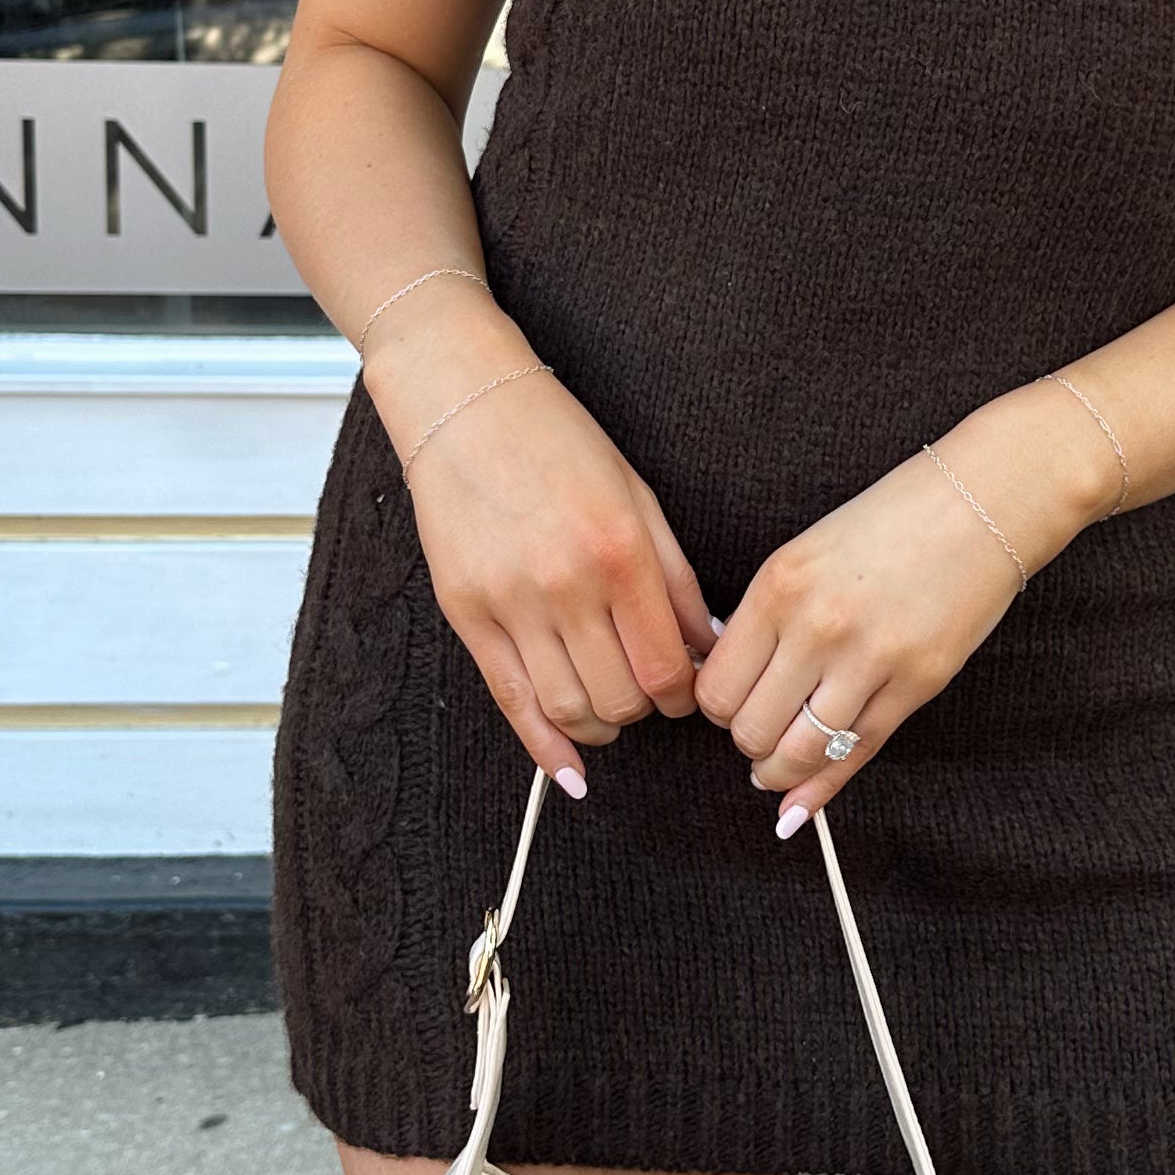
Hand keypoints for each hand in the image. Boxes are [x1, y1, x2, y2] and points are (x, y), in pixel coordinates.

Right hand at [371, 308, 714, 798]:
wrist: (466, 406)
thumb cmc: (560, 443)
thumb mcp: (639, 498)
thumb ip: (675, 580)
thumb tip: (708, 648)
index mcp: (619, 552)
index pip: (668, 666)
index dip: (688, 695)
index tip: (690, 692)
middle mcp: (565, 585)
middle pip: (622, 698)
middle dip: (646, 710)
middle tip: (649, 694)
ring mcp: (510, 603)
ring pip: (569, 709)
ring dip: (601, 728)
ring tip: (612, 712)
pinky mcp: (466, 613)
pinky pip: (509, 701)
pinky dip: (543, 745)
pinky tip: (567, 768)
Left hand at [696, 392, 1115, 837]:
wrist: (981, 503)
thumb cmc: (890, 522)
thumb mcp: (807, 554)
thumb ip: (765, 618)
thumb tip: (727, 684)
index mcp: (779, 586)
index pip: (715, 684)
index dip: (714, 707)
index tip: (728, 704)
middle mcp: (818, 626)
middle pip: (749, 728)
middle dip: (747, 742)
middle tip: (759, 733)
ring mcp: (871, 659)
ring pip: (798, 753)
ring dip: (781, 771)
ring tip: (780, 765)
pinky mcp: (917, 685)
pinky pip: (855, 754)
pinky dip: (821, 788)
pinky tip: (801, 802)